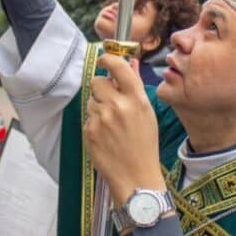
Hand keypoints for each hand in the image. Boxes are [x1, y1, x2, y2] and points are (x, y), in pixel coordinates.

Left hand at [84, 55, 164, 206]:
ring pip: (91, 100)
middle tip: (110, 100)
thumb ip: (136, 85)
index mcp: (137, 99)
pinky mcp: (90, 131)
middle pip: (97, 81)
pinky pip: (87, 117)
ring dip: (97, 106)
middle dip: (101, 88)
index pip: (118, 66)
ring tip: (111, 124)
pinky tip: (106, 136)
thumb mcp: (147, 113)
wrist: (136, 176)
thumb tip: (131, 62)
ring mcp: (101, 119)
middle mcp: (118, 106)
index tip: (104, 60)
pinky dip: (94, 123)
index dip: (108, 59)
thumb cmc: (145, 145)